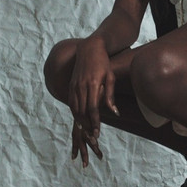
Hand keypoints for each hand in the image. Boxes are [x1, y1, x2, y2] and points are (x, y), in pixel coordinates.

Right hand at [67, 37, 118, 159]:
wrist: (90, 49)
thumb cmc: (104, 63)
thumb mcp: (111, 77)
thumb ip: (111, 96)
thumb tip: (115, 113)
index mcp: (93, 84)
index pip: (93, 108)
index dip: (95, 122)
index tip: (97, 133)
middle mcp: (81, 86)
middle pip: (82, 111)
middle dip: (87, 126)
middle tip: (91, 137)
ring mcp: (74, 85)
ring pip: (75, 108)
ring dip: (80, 121)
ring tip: (85, 132)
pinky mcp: (71, 84)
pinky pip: (71, 102)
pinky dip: (74, 113)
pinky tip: (78, 120)